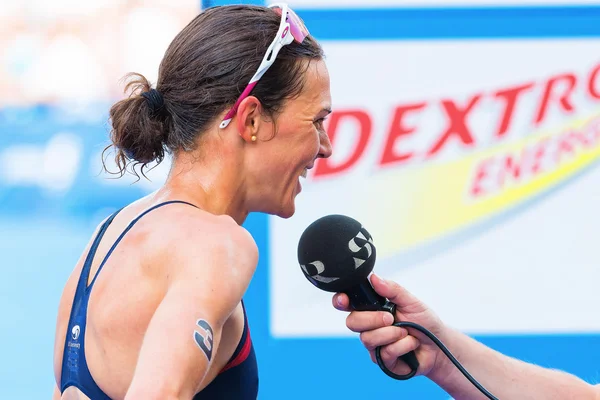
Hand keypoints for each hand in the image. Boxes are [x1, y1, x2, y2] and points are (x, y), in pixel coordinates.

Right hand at [332, 274, 448, 377]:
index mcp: (371, 308)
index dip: (341, 301)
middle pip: (352, 322)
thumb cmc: (424, 322)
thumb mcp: (411, 301)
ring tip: (406, 332)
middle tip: (391, 318)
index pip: (348, 304)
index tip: (344, 300)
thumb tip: (374, 277)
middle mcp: (369, 326)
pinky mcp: (382, 360)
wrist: (438, 345)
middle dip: (372, 319)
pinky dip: (402, 345)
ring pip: (367, 338)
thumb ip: (393, 289)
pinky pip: (384, 352)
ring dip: (391, 334)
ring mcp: (374, 344)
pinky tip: (411, 344)